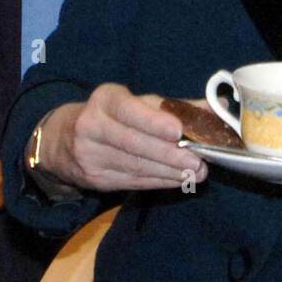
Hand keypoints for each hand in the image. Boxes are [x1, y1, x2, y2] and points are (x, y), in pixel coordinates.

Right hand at [37, 84, 209, 192]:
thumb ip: (175, 106)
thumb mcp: (137, 103)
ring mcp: (90, 155)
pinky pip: (133, 181)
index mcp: (105, 99)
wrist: (63, 140)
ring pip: (135, 166)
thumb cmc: (112, 116)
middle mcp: (91, 126)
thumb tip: (218, 106)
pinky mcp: (95, 179)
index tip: (178, 132)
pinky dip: (159, 181)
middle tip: (199, 161)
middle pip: (134, 144)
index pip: (128, 110)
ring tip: (196, 172)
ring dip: (170, 172)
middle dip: (170, 155)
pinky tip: (178, 180)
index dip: (153, 122)